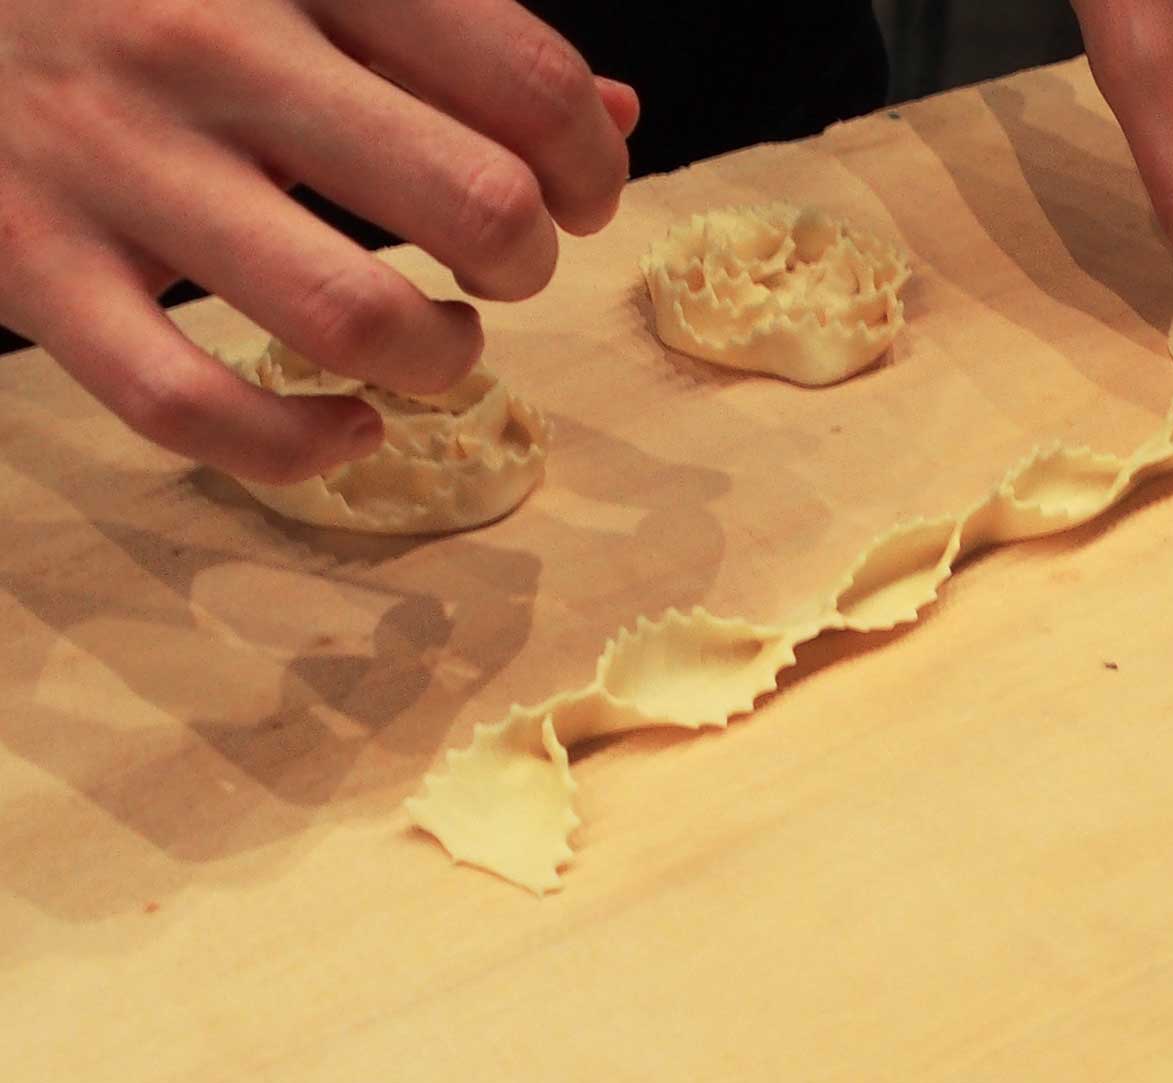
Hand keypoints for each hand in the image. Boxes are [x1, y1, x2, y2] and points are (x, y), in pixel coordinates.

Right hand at [0, 0, 639, 481]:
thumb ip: (452, 28)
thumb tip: (611, 118)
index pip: (528, 84)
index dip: (592, 167)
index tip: (579, 197)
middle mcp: (209, 46)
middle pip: (475, 203)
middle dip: (527, 262)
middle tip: (502, 263)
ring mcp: (113, 160)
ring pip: (352, 318)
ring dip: (440, 360)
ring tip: (436, 339)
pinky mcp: (28, 261)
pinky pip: (190, 406)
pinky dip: (300, 447)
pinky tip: (347, 423)